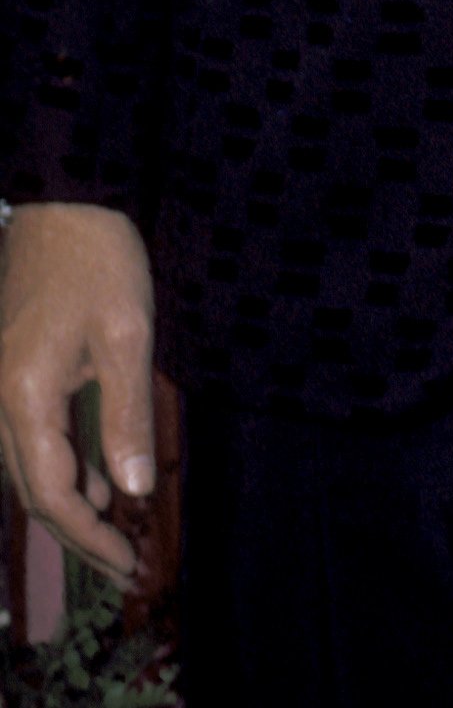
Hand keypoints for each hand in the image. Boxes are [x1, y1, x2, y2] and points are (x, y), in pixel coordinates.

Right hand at [0, 204, 156, 578]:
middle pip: (32, 491)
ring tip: (117, 528)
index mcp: (24, 400)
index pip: (52, 495)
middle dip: (78, 533)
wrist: (65, 197)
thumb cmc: (99, 259)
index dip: (89, 537)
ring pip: (26, 468)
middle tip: (125, 562)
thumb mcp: (127, 335)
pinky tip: (95, 475)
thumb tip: (132, 490)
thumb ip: (127, 417)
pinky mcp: (10, 369)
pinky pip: (28, 437)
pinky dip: (60, 465)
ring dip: (68, 501)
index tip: (129, 563)